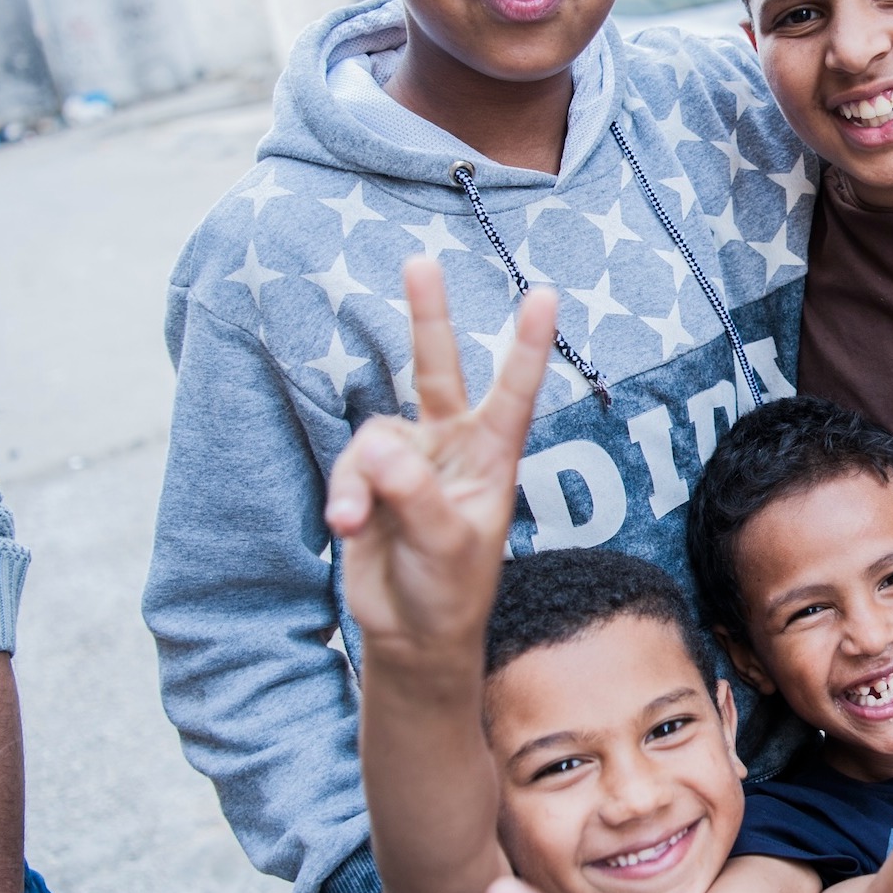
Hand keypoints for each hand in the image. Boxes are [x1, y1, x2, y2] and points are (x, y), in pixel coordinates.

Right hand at [325, 258, 557, 658]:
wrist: (412, 631)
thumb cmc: (450, 590)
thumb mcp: (446, 546)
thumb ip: (418, 494)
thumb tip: (386, 447)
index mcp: (493, 458)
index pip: (515, 393)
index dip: (527, 346)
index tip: (546, 295)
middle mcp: (452, 447)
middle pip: (437, 370)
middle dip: (427, 316)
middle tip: (420, 261)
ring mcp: (409, 459)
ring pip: (374, 436)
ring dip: (363, 479)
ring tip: (358, 523)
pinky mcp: (371, 478)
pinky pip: (350, 468)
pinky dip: (346, 495)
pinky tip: (347, 527)